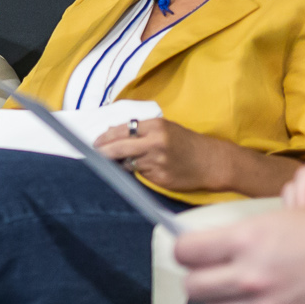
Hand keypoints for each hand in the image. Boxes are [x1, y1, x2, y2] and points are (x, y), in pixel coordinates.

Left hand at [94, 116, 222, 192]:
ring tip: (116, 163)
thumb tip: (112, 133)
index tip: (96, 142)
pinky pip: (138, 175)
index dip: (105, 137)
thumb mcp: (167, 128)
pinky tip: (139, 170)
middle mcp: (155, 143)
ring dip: (119, 163)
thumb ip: (142, 130)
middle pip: (118, 147)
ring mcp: (157, 161)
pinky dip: (135, 173)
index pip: (121, 130)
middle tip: (93, 155)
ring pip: (126, 163)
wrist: (212, 162)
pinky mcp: (159, 177)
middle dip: (102, 152)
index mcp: (156, 126)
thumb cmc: (187, 143)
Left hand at [175, 205, 304, 303]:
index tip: (193, 249)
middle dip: (199, 276)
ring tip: (237, 290)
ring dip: (220, 301)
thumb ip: (243, 234)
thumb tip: (213, 243)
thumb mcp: (286, 216)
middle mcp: (251, 276)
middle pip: (193, 287)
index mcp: (249, 239)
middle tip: (213, 270)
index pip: (186, 252)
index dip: (186, 249)